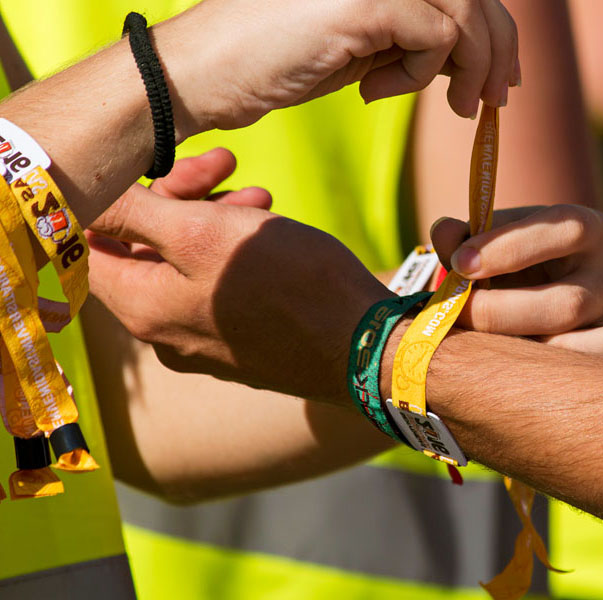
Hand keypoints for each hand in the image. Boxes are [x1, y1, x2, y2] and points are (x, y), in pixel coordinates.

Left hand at [87, 154, 388, 402]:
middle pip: (145, 248)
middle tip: (222, 165)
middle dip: (180, 197)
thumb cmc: (287, 283)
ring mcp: (203, 342)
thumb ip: (135, 215)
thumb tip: (80, 202)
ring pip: (186, 263)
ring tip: (259, 194)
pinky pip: (219, 286)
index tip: (160, 165)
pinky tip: (270, 228)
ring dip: (214, 218)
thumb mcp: (201, 232)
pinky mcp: (240, 344)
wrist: (363, 344)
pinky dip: (235, 250)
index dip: (120, 195)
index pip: (91, 243)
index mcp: (141, 307)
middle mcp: (162, 332)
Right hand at [167, 0, 518, 131]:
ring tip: (455, 109)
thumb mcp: (362, 43)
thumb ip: (413, 35)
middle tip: (494, 101)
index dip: (496, 28)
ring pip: (466, 14)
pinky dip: (419, 77)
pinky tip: (374, 92)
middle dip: (497, 52)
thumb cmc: (273, 60)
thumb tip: (470, 56)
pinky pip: (435, 38)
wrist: (202, 74)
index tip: (501, 78)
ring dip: (469, 70)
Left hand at [430, 205, 602, 362]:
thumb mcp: (481, 254)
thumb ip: (460, 242)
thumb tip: (445, 232)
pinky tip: (513, 374)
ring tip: (475, 351)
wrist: (524, 310)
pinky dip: (551, 377)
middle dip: (501, 314)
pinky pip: (598, 374)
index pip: (565, 227)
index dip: (511, 245)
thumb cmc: (502, 275)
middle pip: (568, 303)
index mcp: (588, 229)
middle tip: (455, 318)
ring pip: (577, 349)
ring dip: (517, 352)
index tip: (461, 263)